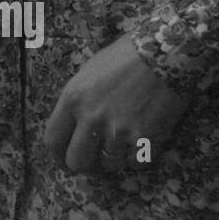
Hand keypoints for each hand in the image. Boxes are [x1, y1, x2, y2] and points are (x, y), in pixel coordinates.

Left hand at [43, 34, 191, 174]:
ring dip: (117, 157)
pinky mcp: (145, 139)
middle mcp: (91, 118)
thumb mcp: (89, 73)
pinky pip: (137, 163)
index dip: (58, 156)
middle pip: (77, 162)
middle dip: (86, 166)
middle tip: (96, 162)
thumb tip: (75, 126)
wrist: (165, 53)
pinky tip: (144, 139)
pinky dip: (140, 156)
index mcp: (72, 99)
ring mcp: (118, 131)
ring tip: (126, 139)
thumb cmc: (126, 57)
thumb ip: (78, 101)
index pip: (53, 140)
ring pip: (110, 165)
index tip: (66, 161)